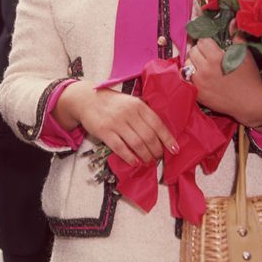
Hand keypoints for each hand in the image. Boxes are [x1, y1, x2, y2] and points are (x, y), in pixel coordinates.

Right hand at [54, 81, 178, 166]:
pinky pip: (120, 148)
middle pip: (149, 137)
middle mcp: (128, 113)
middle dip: (156, 151)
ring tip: (148, 161)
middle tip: (158, 157)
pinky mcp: (104, 131)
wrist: (86, 99)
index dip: (168, 139)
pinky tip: (135, 162)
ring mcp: (116, 122)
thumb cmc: (112, 103)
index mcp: (138, 105)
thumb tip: (160, 135)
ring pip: (137, 144)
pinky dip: (130, 157)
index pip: (158, 124)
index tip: (175, 149)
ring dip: (145, 156)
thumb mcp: (130, 102)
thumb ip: (143, 115)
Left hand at [188, 37, 261, 126]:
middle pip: (193, 51)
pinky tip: (198, 75)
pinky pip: (186, 79)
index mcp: (216, 58)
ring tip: (203, 64)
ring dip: (193, 62)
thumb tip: (232, 22)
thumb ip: (236, 37)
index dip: (207, 41)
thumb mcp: (245, 55)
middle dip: (199, 50)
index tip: (211, 44)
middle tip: (207, 54)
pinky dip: (190, 75)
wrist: (251, 103)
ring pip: (187, 64)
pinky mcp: (198, 94)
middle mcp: (205, 69)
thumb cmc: (250, 78)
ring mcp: (200, 82)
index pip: (202, 41)